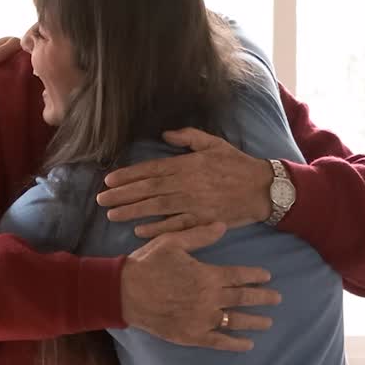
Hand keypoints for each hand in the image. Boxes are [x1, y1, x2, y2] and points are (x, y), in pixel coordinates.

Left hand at [98, 128, 272, 235]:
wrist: (263, 188)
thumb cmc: (237, 164)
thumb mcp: (213, 143)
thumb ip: (188, 137)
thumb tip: (165, 133)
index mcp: (186, 164)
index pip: (151, 169)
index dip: (128, 175)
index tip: (109, 181)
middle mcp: (186, 183)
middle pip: (148, 189)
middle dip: (122, 195)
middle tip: (101, 200)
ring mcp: (194, 203)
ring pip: (157, 207)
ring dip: (132, 211)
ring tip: (112, 215)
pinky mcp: (202, 220)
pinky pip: (176, 225)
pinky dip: (157, 228)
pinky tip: (139, 231)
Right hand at [120, 223, 280, 351]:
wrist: (125, 292)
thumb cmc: (147, 264)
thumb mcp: (172, 241)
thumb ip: (199, 234)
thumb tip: (222, 225)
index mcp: (208, 275)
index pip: (240, 275)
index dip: (256, 275)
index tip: (267, 277)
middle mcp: (210, 298)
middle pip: (243, 298)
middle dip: (263, 298)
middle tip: (277, 299)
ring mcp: (202, 319)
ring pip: (235, 321)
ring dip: (254, 321)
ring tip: (268, 322)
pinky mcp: (192, 335)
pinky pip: (219, 342)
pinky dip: (235, 344)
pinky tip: (247, 344)